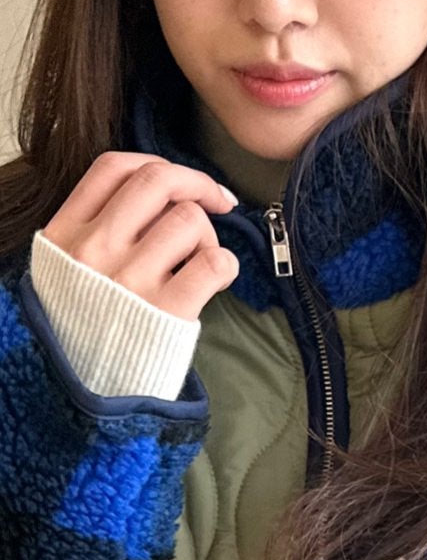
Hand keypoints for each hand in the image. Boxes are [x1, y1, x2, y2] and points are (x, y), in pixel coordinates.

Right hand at [42, 153, 240, 321]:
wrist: (84, 394)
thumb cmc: (85, 332)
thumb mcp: (66, 272)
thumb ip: (94, 232)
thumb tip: (155, 199)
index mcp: (67, 234)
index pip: (114, 169)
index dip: (159, 165)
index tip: (184, 181)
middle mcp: (95, 250)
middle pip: (156, 182)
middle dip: (198, 184)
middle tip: (218, 202)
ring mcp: (130, 280)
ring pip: (189, 219)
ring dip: (209, 233)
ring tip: (203, 259)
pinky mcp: (166, 311)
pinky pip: (213, 262)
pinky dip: (227, 263)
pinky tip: (220, 276)